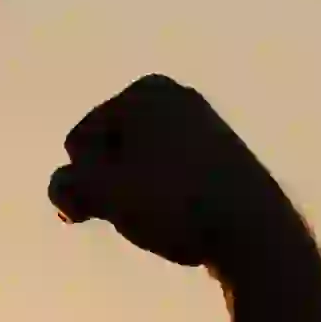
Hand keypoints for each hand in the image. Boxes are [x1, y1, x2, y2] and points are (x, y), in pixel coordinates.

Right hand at [48, 76, 293, 270]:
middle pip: (107, 148)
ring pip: (134, 165)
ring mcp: (201, 124)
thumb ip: (67, 185)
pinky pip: (167, 175)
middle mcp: (175, 97)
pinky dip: (161, 194)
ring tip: (158, 215)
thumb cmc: (172, 200)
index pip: (79, 141)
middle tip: (133, 208)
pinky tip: (178, 216)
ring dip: (131, 192)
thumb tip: (70, 193)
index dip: (87, 176)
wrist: (253, 230)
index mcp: (145, 91)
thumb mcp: (102, 192)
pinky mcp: (219, 156)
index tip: (115, 197)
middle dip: (108, 180)